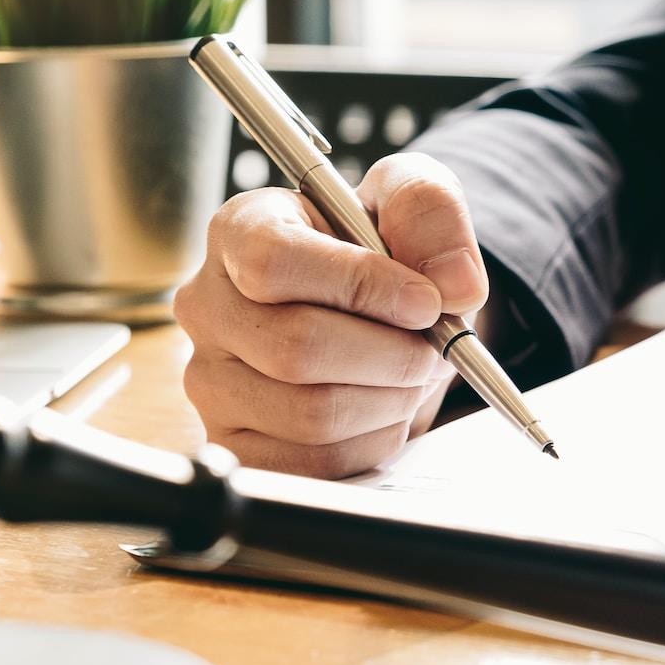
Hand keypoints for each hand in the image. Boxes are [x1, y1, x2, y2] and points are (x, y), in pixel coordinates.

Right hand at [175, 153, 488, 477]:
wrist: (373, 313)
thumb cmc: (377, 253)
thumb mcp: (407, 201)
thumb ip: (429, 211)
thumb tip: (455, 284)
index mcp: (238, 231)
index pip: (273, 263)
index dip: (361, 286)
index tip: (425, 301)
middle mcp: (209, 307)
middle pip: (296, 349)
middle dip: (391, 355)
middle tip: (431, 348)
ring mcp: (213, 381)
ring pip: (311, 414)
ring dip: (388, 399)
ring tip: (410, 374)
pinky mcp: (236, 442)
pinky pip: (314, 463)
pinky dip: (371, 440)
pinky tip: (382, 407)